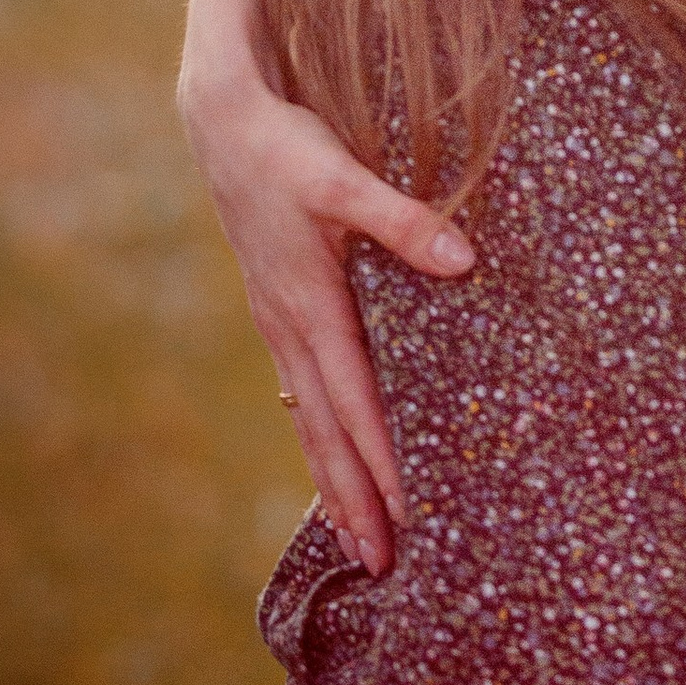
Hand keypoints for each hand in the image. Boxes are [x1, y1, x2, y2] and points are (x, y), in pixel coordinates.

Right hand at [182, 65, 472, 572]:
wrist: (221, 121)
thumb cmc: (285, 147)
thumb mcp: (344, 178)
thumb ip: (404, 220)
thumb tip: (464, 260)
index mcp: (310, 306)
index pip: (354, 403)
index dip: (380, 463)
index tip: (405, 516)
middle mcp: (289, 327)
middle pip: (326, 430)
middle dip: (353, 498)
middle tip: (380, 563)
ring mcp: (277, 320)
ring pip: (308, 416)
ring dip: (333, 475)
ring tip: (355, 535)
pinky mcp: (275, 306)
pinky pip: (299, 387)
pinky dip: (315, 429)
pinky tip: (323, 446)